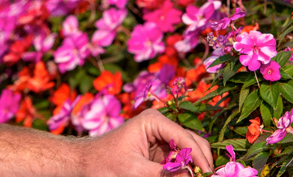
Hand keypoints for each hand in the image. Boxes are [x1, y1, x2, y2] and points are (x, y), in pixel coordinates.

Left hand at [80, 109, 213, 175]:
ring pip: (189, 150)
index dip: (199, 157)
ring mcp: (161, 137)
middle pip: (192, 141)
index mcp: (153, 121)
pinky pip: (180, 158)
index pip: (185, 137)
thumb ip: (166, 175)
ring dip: (194, 165)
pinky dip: (185, 168)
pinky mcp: (160, 150)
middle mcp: (161, 125)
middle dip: (200, 160)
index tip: (207, 175)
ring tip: (199, 176)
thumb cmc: (104, 164)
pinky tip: (188, 175)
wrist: (85, 163)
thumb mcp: (135, 171)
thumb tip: (192, 176)